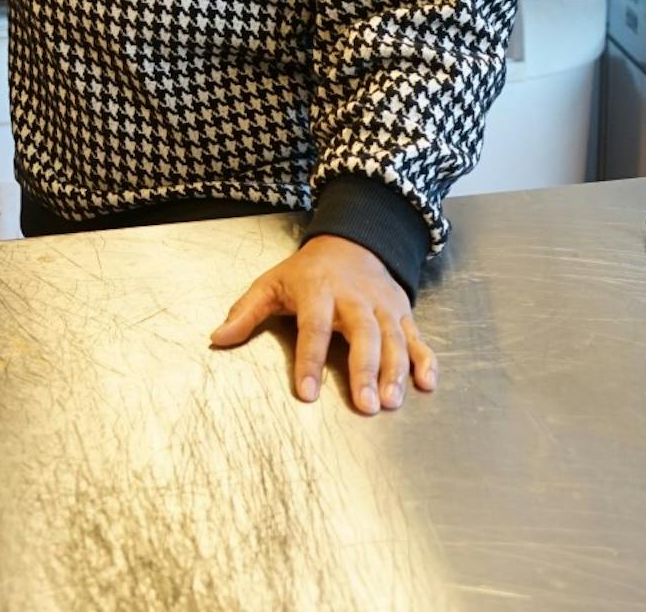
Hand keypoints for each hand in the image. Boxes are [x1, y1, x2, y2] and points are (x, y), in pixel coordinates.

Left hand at [209, 236, 435, 415]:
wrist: (353, 241)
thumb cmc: (307, 271)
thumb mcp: (272, 283)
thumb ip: (246, 312)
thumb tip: (218, 339)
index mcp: (319, 292)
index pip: (314, 329)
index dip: (310, 361)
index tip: (307, 392)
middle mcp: (354, 299)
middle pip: (362, 336)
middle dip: (364, 371)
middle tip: (365, 405)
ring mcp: (382, 306)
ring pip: (393, 340)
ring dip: (395, 371)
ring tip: (392, 401)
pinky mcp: (403, 313)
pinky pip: (417, 338)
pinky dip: (426, 360)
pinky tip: (427, 383)